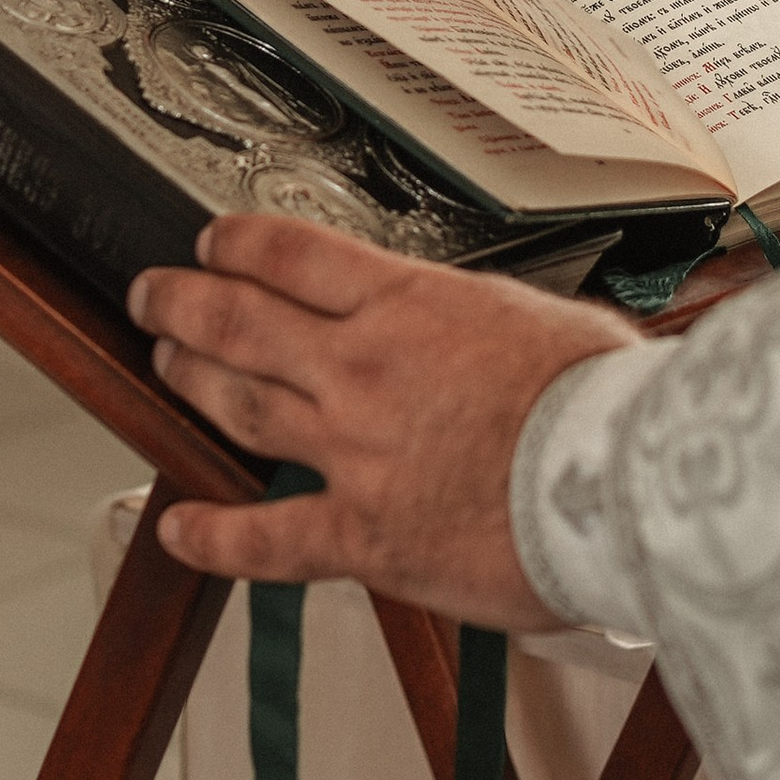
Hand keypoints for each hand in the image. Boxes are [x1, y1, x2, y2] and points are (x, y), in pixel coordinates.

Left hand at [127, 215, 642, 626]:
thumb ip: (494, 328)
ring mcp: (354, 452)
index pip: (296, 256)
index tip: (214, 242)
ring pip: (238, 405)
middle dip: (185, 301)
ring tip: (162, 363)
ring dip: (189, 379)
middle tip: (155, 294)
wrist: (625, 484)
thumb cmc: (611, 403)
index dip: (240, 245)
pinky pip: (267, 538)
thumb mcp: (552, 320)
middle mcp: (365, 370)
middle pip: (242, 320)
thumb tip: (499, 333)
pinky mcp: (363, 536)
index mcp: (413, 306)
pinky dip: (213, 535)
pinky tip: (177, 529)